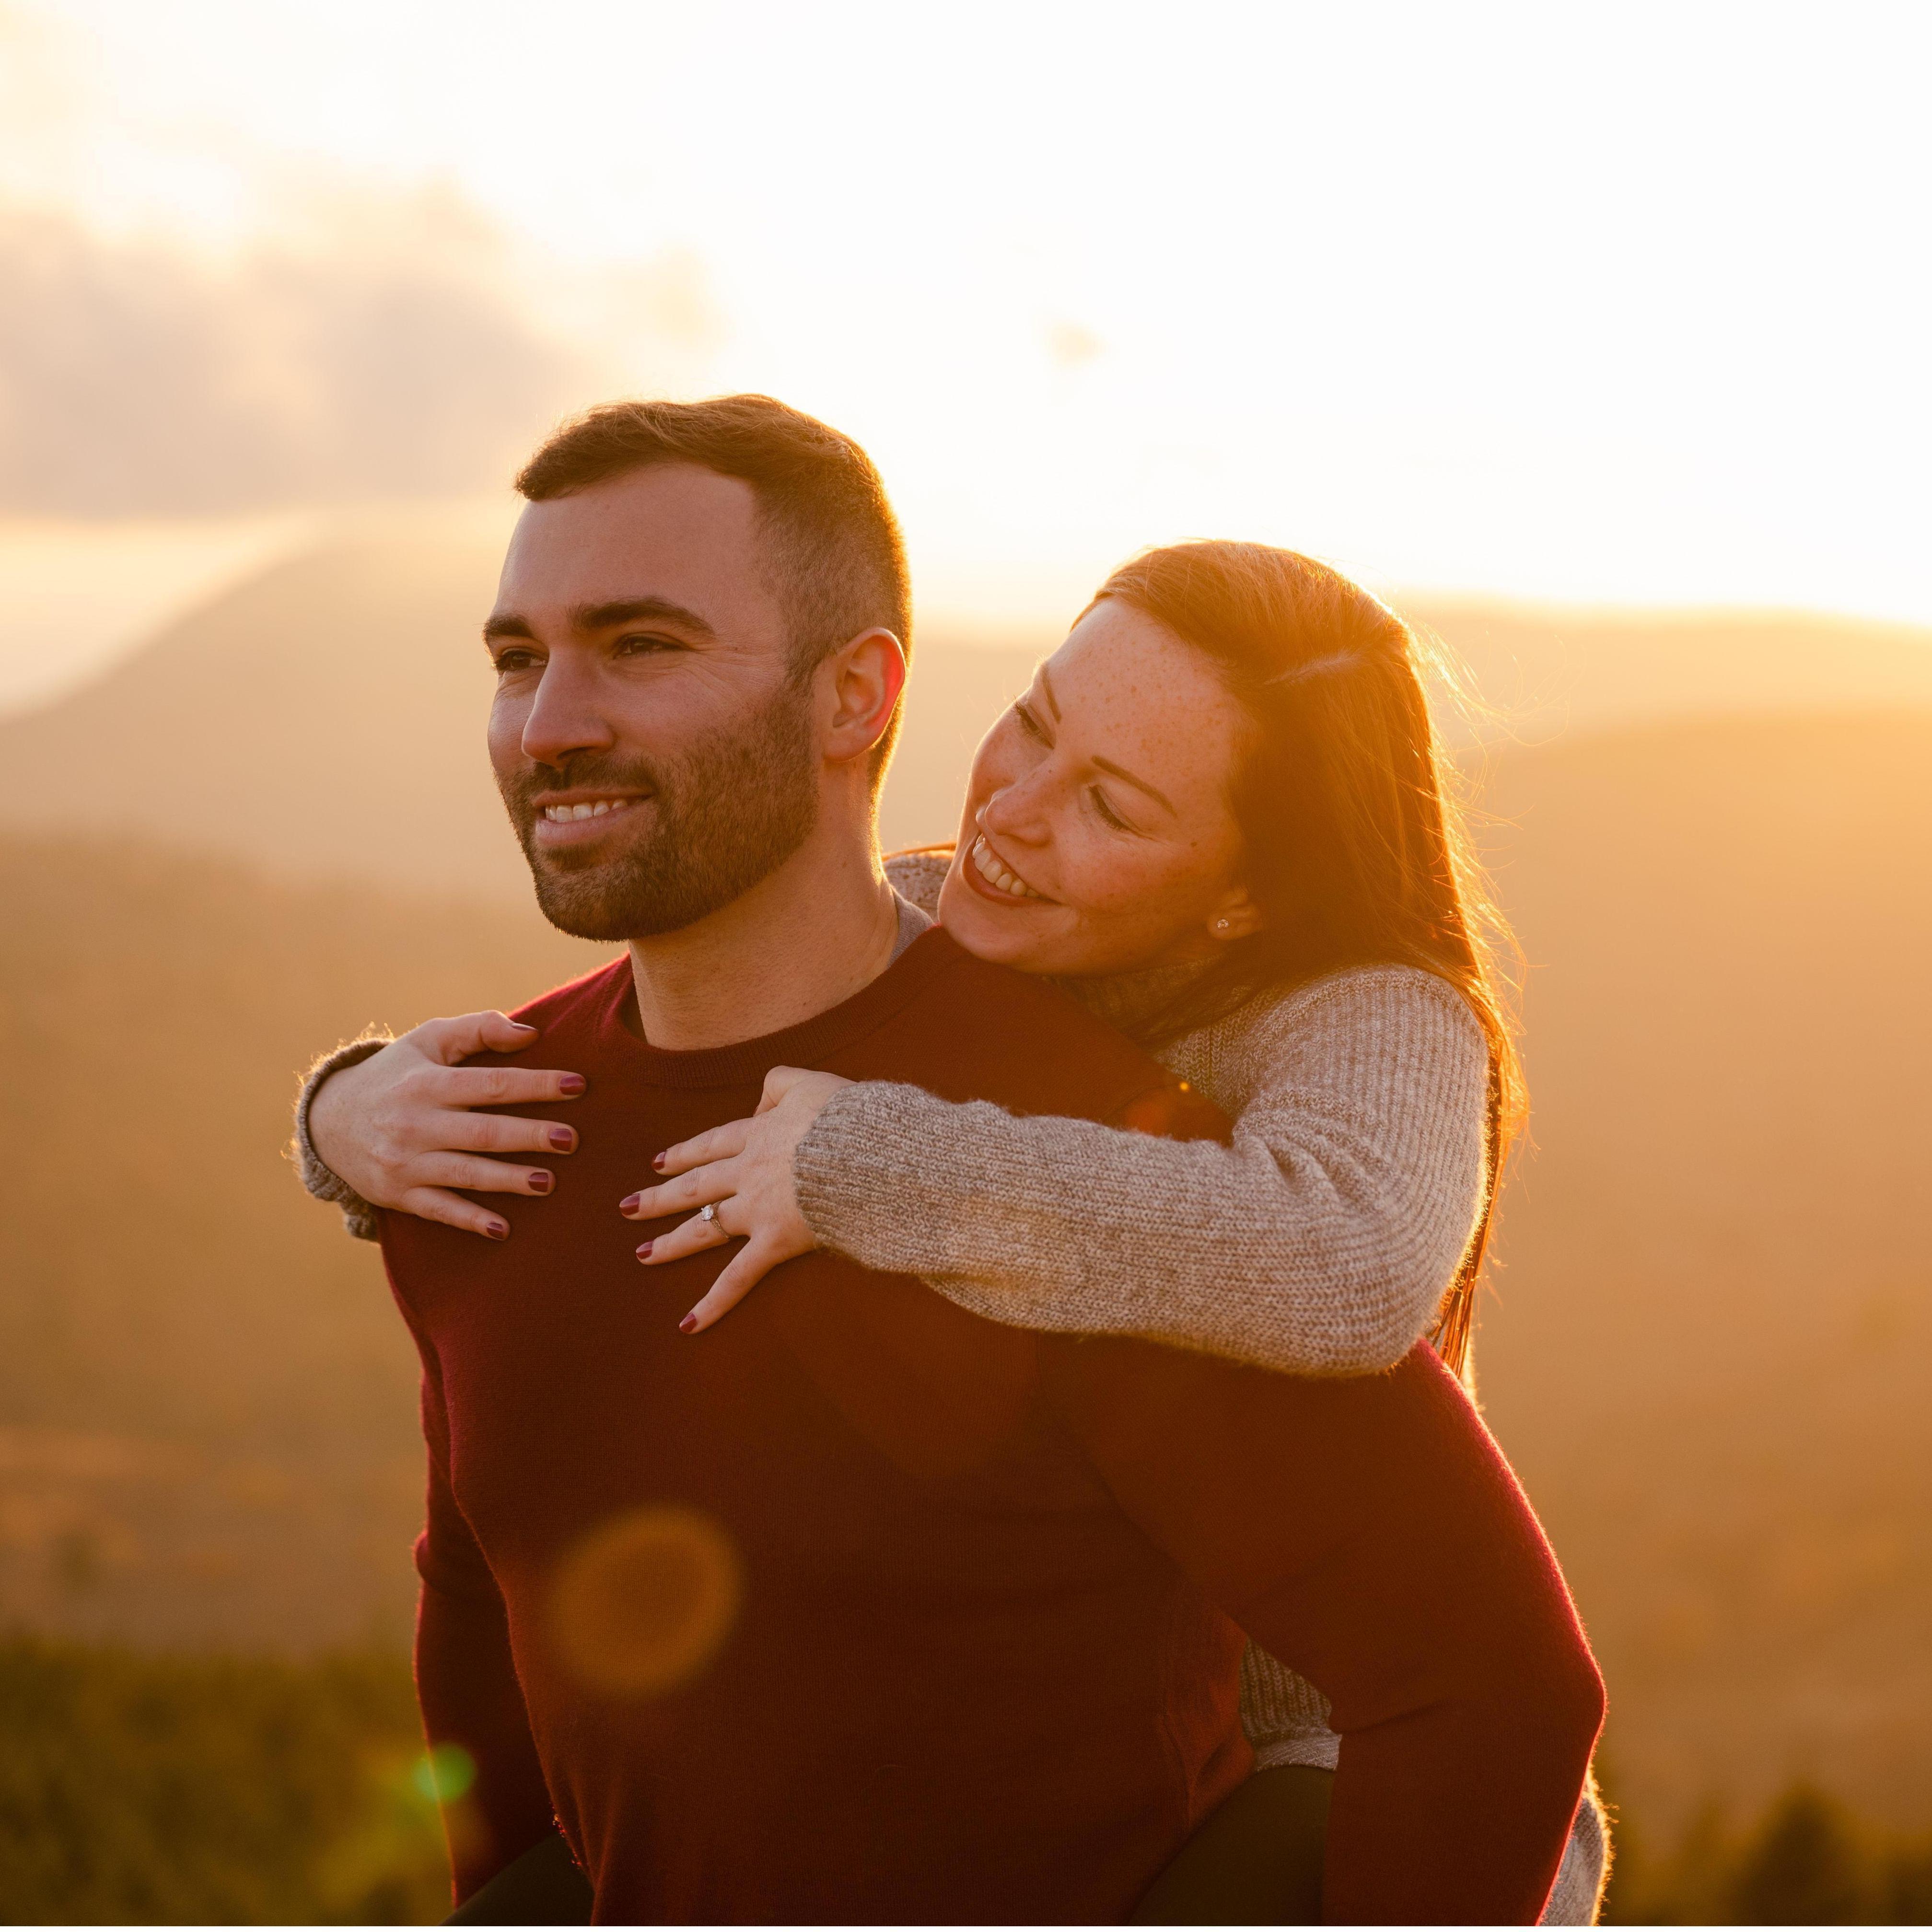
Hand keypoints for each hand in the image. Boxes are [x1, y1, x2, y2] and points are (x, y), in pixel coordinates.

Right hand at [306, 1011, 587, 1237]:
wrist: (329, 1120)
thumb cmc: (397, 1074)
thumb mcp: (428, 1040)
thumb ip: (479, 1029)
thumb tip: (531, 1033)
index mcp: (427, 1083)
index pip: (492, 1084)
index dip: (537, 1085)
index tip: (579, 1085)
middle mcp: (415, 1123)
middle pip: (483, 1132)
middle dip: (530, 1136)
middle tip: (572, 1139)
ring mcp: (405, 1162)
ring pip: (465, 1174)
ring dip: (508, 1180)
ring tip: (548, 1182)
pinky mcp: (398, 1194)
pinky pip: (439, 1210)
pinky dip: (470, 1220)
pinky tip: (502, 1229)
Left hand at [622, 1066, 851, 1331]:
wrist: (865, 1149)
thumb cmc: (845, 1116)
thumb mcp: (809, 1082)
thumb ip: (778, 1083)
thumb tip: (758, 1103)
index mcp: (758, 1134)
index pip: (712, 1144)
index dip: (685, 1153)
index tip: (659, 1161)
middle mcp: (747, 1172)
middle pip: (694, 1186)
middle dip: (659, 1197)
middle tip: (627, 1207)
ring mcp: (757, 1208)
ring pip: (703, 1228)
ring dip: (670, 1243)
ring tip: (642, 1254)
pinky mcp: (774, 1241)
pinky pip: (737, 1277)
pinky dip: (713, 1303)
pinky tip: (688, 1324)